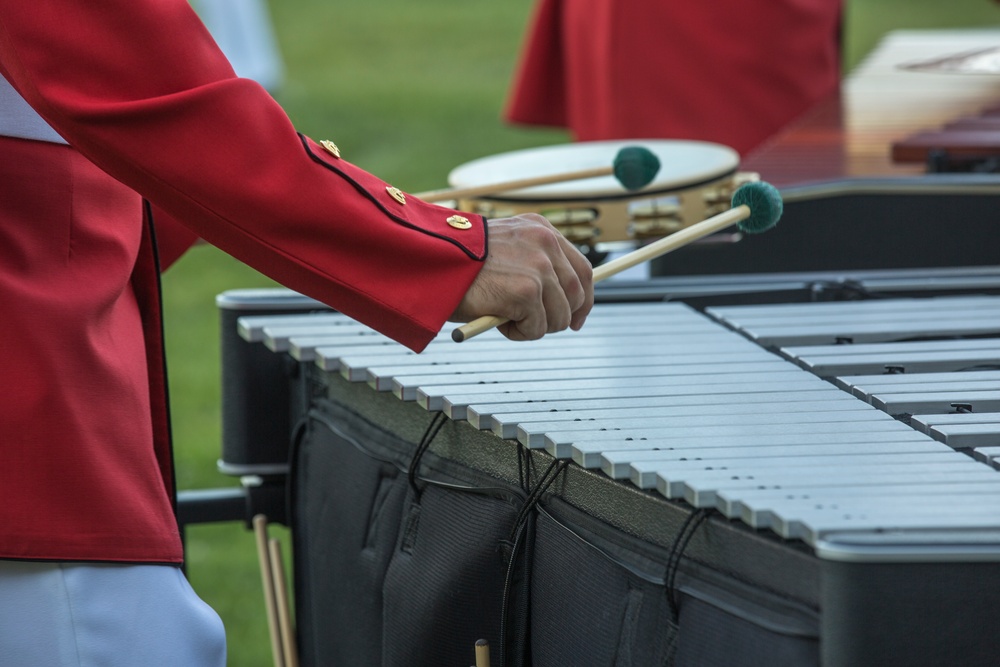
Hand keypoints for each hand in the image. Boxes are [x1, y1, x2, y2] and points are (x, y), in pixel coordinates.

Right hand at [451, 214, 593, 340]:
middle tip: (534, 326)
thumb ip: (533, 265)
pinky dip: (517, 333)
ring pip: (559, 316)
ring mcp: (539, 268)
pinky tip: (495, 318)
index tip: (576, 317)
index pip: (582, 268)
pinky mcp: (527, 292)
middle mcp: (545, 244)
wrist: (430, 261)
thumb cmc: (458, 262)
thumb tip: (561, 302)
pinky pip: (537, 329)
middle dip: (560, 318)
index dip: (583, 298)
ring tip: (504, 316)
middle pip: (576, 295)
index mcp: (541, 229)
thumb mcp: (505, 251)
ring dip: (534, 326)